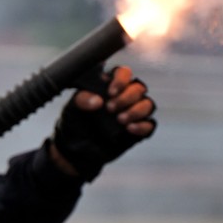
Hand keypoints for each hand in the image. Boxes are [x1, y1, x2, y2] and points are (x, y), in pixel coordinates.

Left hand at [50, 65, 156, 180]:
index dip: (121, 80)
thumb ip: (82, 99)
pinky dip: (142, 126)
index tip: (110, 92)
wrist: (77, 150)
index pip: (124, 73)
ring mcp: (133, 113)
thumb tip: (98, 101)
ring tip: (120, 120)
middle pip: (138, 88)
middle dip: (126, 97)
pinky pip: (149, 125)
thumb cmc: (75, 122)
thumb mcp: (72, 108)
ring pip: (148, 104)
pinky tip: (129, 129)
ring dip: (137, 110)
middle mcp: (125, 96)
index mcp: (110, 86)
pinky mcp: (138, 130)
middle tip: (110, 109)